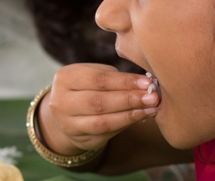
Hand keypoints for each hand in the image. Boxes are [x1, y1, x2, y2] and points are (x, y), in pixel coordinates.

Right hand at [37, 63, 158, 155]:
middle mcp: (61, 102)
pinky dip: (125, 124)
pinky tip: (141, 117)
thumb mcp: (95, 74)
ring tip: (151, 108)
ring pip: (102, 121)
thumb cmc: (89, 86)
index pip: (98, 80)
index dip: (124, 82)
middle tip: (153, 97)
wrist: (69, 111)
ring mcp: (68, 124)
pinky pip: (106, 134)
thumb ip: (116, 78)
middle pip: (99, 102)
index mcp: (65, 78)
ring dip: (130, 115)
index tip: (146, 83)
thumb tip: (146, 84)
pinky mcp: (80, 140)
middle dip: (129, 99)